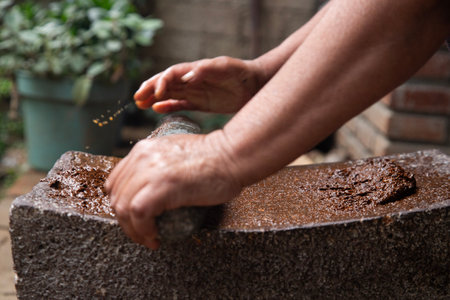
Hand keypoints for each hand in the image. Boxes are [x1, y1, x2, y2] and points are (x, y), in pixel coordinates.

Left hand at [104, 132, 241, 248]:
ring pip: (123, 208)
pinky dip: (143, 231)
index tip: (134, 218)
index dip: (121, 203)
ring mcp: (150, 171)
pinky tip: (155, 237)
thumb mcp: (176, 153)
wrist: (232, 155)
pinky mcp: (161, 186)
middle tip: (142, 233)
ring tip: (149, 239)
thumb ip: (159, 163)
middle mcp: (142, 157)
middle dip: (125, 221)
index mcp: (144, 149)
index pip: (116, 181)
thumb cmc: (215, 158)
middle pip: (117, 196)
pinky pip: (138, 214)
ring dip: (133, 230)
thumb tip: (153, 186)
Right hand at [134, 56, 263, 112]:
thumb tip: (186, 76)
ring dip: (154, 98)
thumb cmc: (241, 73)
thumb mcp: (225, 68)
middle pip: (165, 83)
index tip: (155, 93)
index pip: (172, 74)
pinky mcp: (200, 102)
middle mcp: (191, 80)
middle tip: (136, 97)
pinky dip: (168, 107)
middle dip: (150, 89)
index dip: (161, 82)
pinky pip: (180, 104)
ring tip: (140, 104)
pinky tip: (157, 110)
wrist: (254, 85)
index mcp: (195, 69)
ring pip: (169, 94)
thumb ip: (205, 70)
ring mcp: (195, 91)